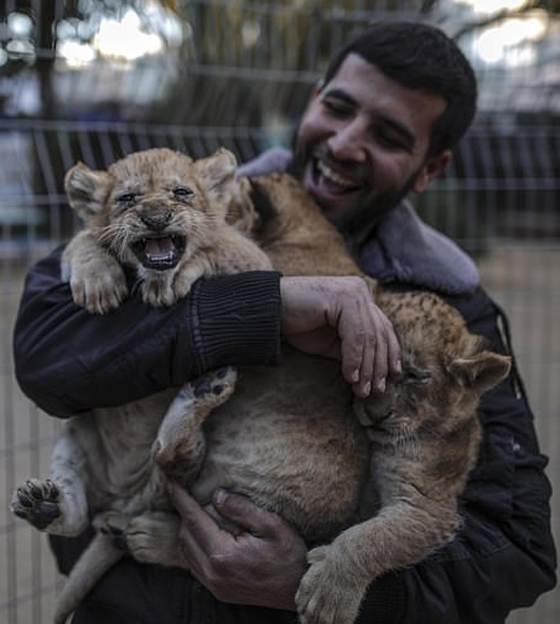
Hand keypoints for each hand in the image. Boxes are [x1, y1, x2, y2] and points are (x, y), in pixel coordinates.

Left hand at [169, 484, 307, 610]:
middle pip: (186, 535)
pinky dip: (195, 545)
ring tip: (199, 510)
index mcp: (223, 554)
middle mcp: (213, 573)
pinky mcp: (219, 591)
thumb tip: (216, 494)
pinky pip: (195, 565)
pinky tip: (207, 534)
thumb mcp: (271, 525)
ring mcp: (214, 585)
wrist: (299, 589)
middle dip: (186, 512)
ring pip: (187, 551)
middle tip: (191, 493)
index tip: (172, 483)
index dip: (181, 499)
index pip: (194, 520)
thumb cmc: (290, 556)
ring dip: (189, 529)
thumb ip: (241, 509)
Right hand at [280, 276, 400, 396]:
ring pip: (369, 337)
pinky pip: (355, 335)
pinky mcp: (342, 297)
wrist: (269, 311)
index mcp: (360, 297)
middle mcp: (359, 291)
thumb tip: (375, 373)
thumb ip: (353, 349)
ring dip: (366, 367)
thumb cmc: (298, 325)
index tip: (392, 377)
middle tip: (374, 391)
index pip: (383, 328)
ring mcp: (352, 292)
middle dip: (377, 366)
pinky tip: (349, 376)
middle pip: (378, 334)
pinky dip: (353, 359)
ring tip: (361, 389)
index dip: (390, 353)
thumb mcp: (332, 340)